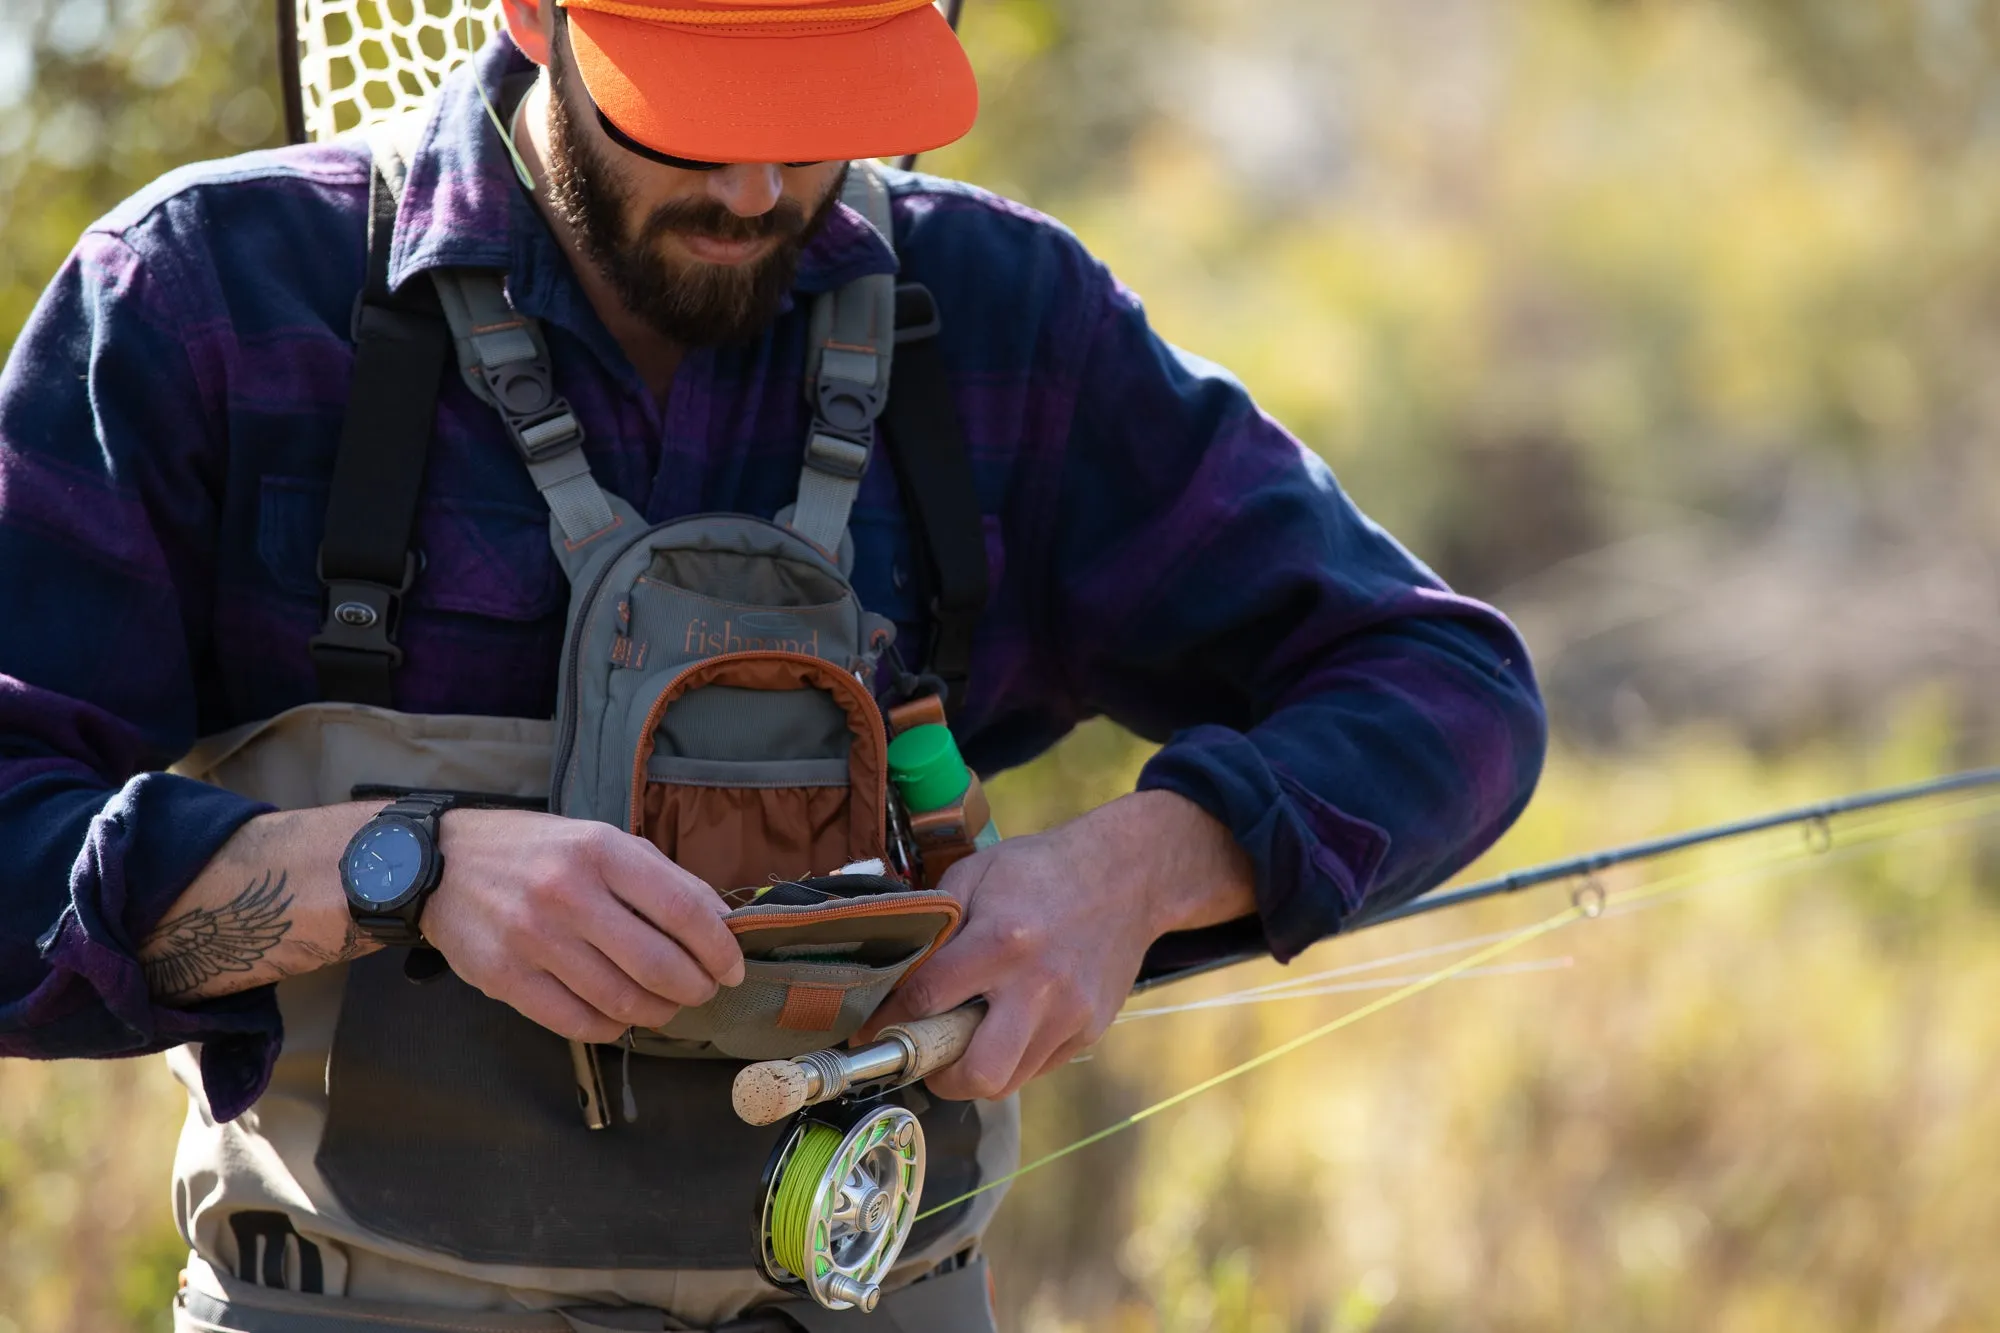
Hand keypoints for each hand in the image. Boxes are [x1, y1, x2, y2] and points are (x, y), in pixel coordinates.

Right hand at [419, 810, 745, 1042]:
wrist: (440, 863)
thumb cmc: (535, 852)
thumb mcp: (600, 840)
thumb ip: (662, 877)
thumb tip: (722, 923)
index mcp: (599, 851)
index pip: (683, 909)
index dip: (719, 948)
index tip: (732, 968)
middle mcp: (567, 893)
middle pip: (659, 965)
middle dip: (695, 988)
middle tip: (702, 991)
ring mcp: (532, 940)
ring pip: (622, 1001)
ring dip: (659, 1012)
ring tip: (665, 1005)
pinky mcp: (505, 979)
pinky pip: (579, 1023)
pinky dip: (614, 1027)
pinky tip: (621, 1016)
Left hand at [866, 790, 1255, 1099]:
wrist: (1128, 876)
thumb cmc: (1042, 870)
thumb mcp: (978, 873)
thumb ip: (936, 924)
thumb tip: (895, 974)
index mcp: (1001, 940)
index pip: (927, 1000)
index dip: (888, 1018)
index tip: (872, 1027)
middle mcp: (1038, 987)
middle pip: (978, 1073)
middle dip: (939, 1074)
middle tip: (926, 1053)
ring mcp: (1070, 1014)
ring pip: (1008, 1081)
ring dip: (975, 1070)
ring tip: (962, 1042)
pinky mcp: (1090, 1030)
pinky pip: (1038, 1067)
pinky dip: (1012, 1057)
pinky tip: (1005, 1026)